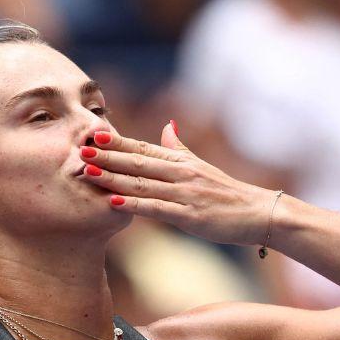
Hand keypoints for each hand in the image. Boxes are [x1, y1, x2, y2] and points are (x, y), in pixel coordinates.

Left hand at [77, 122, 275, 247]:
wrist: (259, 213)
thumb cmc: (227, 193)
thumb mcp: (201, 165)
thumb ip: (179, 147)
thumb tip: (166, 124)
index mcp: (181, 161)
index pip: (144, 148)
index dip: (118, 142)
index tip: (93, 134)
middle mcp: (181, 173)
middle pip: (138, 162)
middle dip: (107, 157)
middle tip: (80, 150)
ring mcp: (185, 194)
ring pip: (142, 184)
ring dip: (113, 178)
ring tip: (88, 173)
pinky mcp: (189, 215)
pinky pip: (156, 209)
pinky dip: (134, 205)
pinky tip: (113, 202)